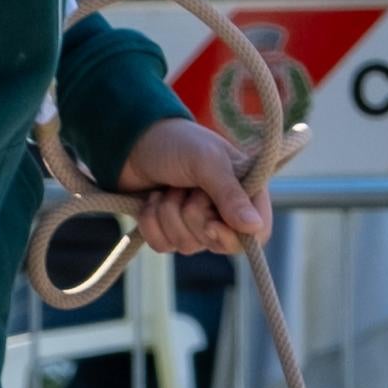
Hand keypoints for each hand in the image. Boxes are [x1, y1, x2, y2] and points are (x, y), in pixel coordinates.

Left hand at [115, 114, 268, 259]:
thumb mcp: (206, 161)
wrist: (129, 142)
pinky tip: (151, 200)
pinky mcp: (169, 230)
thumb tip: (254, 226)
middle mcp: (224, 211)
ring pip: (187, 246)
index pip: (258, 232)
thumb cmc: (175, 142)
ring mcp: (196, 223)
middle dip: (192, 215)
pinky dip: (151, 223)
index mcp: (244, 191)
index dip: (234, 236)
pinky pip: (163, 246)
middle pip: (218, 243)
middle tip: (184, 187)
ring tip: (166, 188)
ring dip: (168, 214)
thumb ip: (230, 193)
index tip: (211, 225)